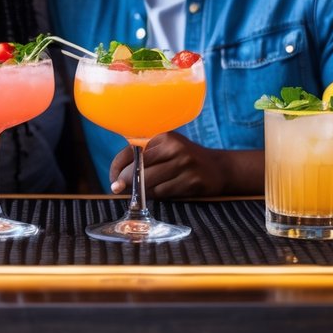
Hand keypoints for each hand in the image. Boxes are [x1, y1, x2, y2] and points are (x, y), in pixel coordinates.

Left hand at [108, 133, 259, 197]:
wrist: (219, 168)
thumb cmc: (185, 159)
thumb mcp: (167, 148)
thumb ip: (144, 154)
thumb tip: (117, 174)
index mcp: (164, 136)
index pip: (132, 151)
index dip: (117, 166)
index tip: (112, 178)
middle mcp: (174, 147)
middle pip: (139, 168)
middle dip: (124, 181)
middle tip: (116, 189)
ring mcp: (185, 165)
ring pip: (149, 183)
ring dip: (139, 191)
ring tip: (137, 193)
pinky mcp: (192, 181)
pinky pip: (163, 193)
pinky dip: (155, 196)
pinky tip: (155, 194)